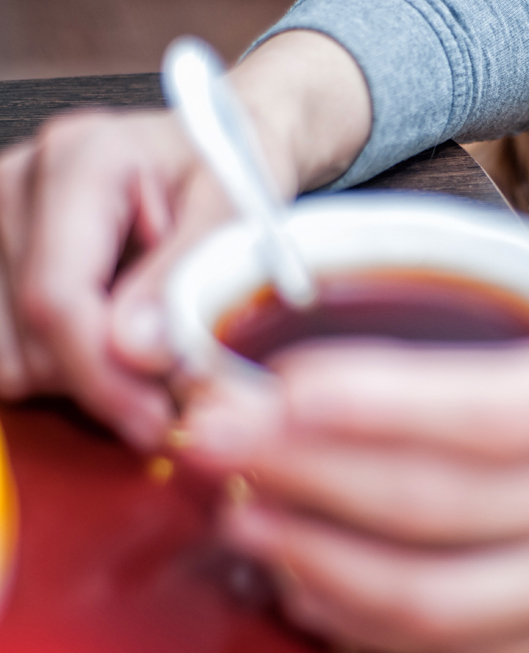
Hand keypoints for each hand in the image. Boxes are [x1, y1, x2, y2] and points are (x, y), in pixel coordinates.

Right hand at [0, 31, 369, 447]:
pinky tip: (107, 343)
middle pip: (26, 334)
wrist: (216, 151)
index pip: (57, 296)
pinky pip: (2, 345)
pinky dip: (55, 365)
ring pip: (5, 352)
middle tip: (170, 385)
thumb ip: (187, 280)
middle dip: (100, 379)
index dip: (103, 377)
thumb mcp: (238, 215)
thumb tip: (135, 352)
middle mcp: (20, 182)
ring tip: (142, 346)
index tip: (154, 422)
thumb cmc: (231, 174)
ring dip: (75, 376)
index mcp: (86, 160)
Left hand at [181, 328, 528, 652]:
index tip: (270, 386)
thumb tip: (465, 373)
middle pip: (429, 505)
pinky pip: (478, 652)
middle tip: (213, 445)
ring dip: (322, 563)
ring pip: (434, 599)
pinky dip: (386, 629)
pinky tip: (331, 596)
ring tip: (248, 522)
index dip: (357, 402)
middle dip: (301, 475)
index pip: (474, 410)